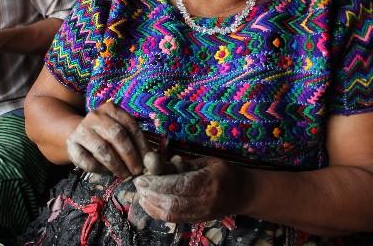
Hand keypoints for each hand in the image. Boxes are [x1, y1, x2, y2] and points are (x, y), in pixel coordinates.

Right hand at [66, 101, 149, 177]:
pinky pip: (86, 160)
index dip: (142, 145)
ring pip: (102, 149)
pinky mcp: (71, 144)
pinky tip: (106, 172)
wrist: (78, 135)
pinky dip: (99, 169)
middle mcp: (95, 116)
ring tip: (125, 175)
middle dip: (130, 156)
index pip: (130, 126)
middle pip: (117, 135)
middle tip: (137, 171)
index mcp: (111, 109)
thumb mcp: (122, 132)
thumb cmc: (107, 136)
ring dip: (116, 165)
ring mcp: (81, 129)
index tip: (149, 161)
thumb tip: (154, 161)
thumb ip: (138, 144)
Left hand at [133, 157, 249, 222]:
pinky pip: (174, 219)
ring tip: (141, 194)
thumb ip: (183, 164)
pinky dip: (158, 212)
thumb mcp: (207, 161)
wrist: (245, 194)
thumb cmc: (224, 172)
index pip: (179, 185)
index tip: (142, 178)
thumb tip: (156, 162)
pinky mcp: (198, 221)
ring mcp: (202, 214)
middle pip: (172, 203)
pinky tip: (149, 203)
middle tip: (138, 185)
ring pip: (172, 215)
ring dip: (152, 206)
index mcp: (209, 182)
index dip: (157, 183)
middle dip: (151, 195)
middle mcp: (206, 201)